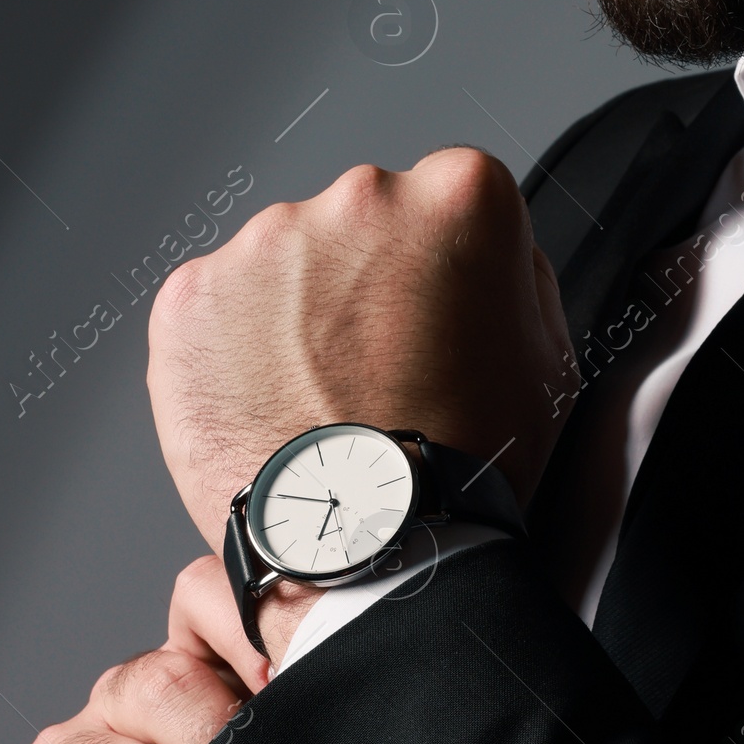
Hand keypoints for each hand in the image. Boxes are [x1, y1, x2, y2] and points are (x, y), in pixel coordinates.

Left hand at [146, 149, 574, 562]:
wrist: (369, 546)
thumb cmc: (463, 464)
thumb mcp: (549, 358)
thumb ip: (517, 275)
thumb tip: (483, 256)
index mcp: (459, 197)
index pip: (450, 197)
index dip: (446, 264)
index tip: (438, 310)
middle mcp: (360, 197)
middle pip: (363, 219)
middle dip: (367, 277)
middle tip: (379, 364)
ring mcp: (267, 242)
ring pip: (285, 260)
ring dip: (298, 310)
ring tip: (322, 396)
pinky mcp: (193, 294)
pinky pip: (216, 305)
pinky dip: (233, 347)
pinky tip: (271, 401)